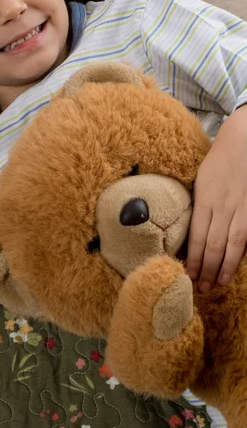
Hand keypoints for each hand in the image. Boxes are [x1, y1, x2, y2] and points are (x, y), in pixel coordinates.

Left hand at [187, 104, 246, 291]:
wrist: (244, 140)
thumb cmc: (218, 160)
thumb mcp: (200, 180)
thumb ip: (197, 205)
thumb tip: (189, 231)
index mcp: (204, 199)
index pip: (196, 237)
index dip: (192, 260)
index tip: (187, 275)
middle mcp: (223, 206)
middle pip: (213, 245)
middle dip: (206, 269)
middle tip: (201, 288)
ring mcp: (243, 208)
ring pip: (233, 244)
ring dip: (225, 267)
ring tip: (218, 283)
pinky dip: (243, 252)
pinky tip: (237, 265)